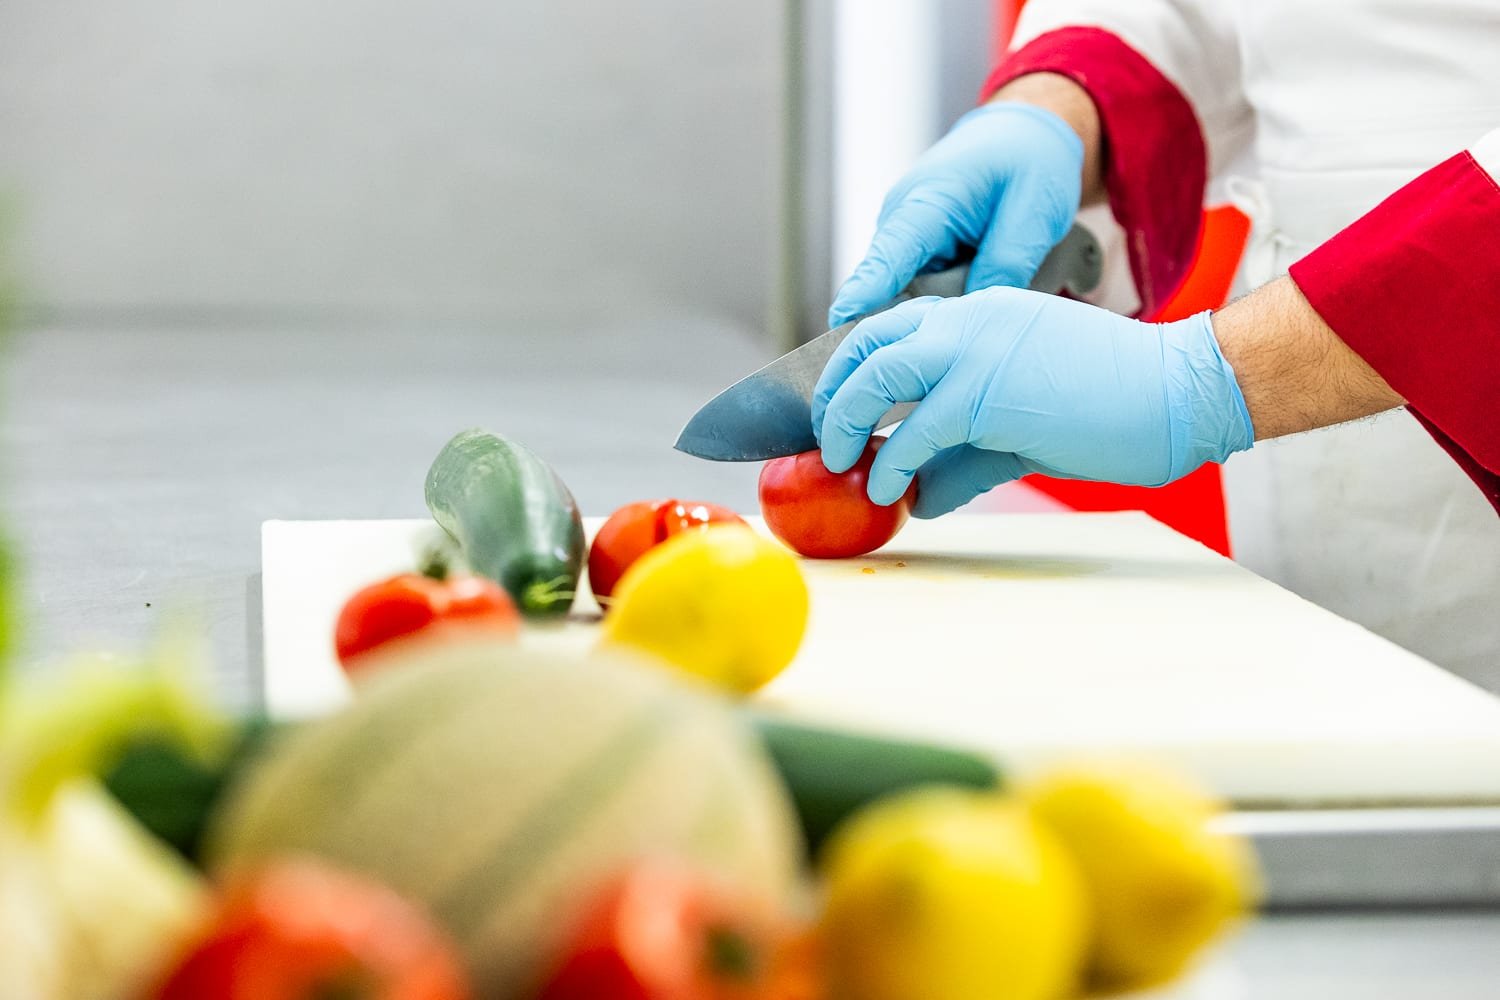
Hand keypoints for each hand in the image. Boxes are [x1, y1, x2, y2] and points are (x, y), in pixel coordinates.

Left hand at [812, 289, 1254, 517]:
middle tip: (827, 439)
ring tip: (841, 463)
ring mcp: (977, 348)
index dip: (854, 369)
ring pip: (875, 375)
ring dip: (846, 422)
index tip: (839, 411)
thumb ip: (967, 455)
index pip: (892, 327)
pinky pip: (916, 429)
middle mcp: (969, 318)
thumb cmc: (1116, 403)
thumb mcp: (1024, 426)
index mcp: (981, 312)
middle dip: (833, 392)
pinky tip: (889, 491)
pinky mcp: (988, 391)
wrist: (1181, 390)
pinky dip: (893, 464)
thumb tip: (922, 496)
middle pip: (866, 341)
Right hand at [827, 102, 1083, 328]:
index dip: (863, 296)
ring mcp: (902, 236)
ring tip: (977, 304)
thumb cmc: (1029, 162)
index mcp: (926, 202)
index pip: (886, 257)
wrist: (1024, 131)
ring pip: (904, 294)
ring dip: (935, 308)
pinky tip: (972, 294)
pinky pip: (918, 288)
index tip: (839, 327)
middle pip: (888, 290)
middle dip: (913, 320)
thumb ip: (1004, 267)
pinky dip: (941, 299)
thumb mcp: (1033, 213)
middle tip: (958, 337)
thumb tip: (972, 320)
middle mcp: (900, 220)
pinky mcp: (912, 249)